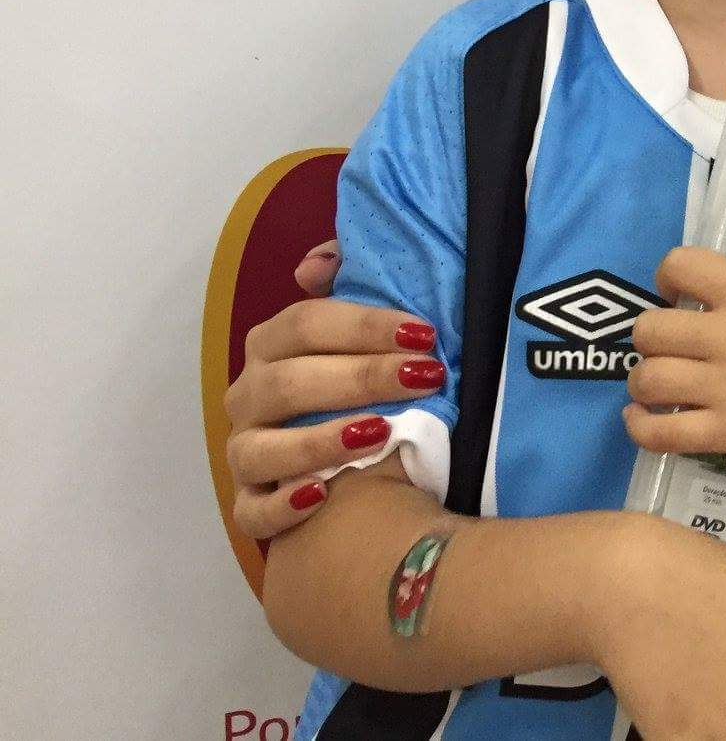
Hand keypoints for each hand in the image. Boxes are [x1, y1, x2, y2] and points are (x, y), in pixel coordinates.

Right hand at [223, 281, 444, 538]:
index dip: (365, 325)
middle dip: (362, 377)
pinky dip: (282, 506)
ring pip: (262, 449)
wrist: (355, 458)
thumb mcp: (361, 323)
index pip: (307, 323)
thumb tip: (312, 267)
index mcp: (272, 345)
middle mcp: (249, 396)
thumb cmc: (359, 375)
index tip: (424, 334)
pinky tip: (321, 494)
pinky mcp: (250, 504)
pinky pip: (252, 512)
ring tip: (379, 434)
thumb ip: (346, 277)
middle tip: (426, 377)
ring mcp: (245, 452)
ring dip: (319, 441)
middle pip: (290, 382)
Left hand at [624, 167, 725, 476]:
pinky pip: (661, 434)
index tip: (677, 291)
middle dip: (650, 333)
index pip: (681, 266)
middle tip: (670, 341)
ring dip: (644, 380)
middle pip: (650, 329)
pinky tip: (645, 418)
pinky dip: (640, 427)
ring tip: (660, 380)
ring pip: (648, 380)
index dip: (667, 274)